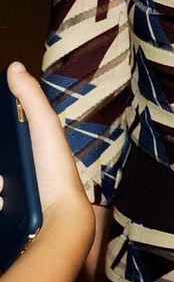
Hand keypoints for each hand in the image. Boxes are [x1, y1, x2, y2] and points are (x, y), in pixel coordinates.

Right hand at [5, 62, 91, 225]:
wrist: (59, 216)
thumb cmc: (55, 169)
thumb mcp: (43, 127)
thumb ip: (30, 97)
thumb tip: (14, 66)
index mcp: (21, 149)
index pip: (0, 138)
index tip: (0, 139)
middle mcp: (12, 173)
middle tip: (3, 178)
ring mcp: (7, 196)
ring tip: (4, 187)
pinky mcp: (4, 215)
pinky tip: (4, 202)